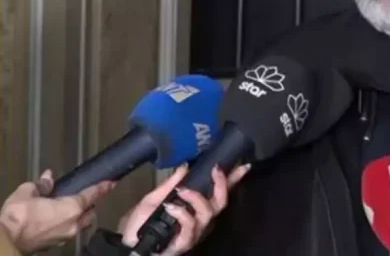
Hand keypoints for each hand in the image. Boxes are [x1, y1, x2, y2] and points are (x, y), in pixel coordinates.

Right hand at [0, 170, 114, 253]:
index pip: (92, 195)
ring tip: (68, 208)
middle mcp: (74, 224)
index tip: (112, 182)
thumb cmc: (18, 215)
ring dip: (79, 217)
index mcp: (72, 208)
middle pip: (90, 213)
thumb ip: (41, 185)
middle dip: (90, 205)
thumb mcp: (27, 193)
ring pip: (80, 225)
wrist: (5, 243)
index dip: (103, 187)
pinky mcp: (55, 245)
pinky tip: (55, 220)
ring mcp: (65, 237)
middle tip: (84, 197)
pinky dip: (66, 225)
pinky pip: (67, 232)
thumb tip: (48, 178)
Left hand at [119, 163, 250, 255]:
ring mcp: (194, 232)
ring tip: (181, 190)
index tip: (242, 166)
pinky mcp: (184, 243)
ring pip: (207, 213)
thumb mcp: (155, 197)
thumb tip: (185, 166)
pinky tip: (171, 207)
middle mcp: (199, 219)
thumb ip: (171, 183)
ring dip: (196, 198)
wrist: (128, 242)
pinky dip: (182, 214)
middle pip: (221, 202)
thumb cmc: (141, 222)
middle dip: (222, 184)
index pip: (218, 192)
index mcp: (195, 207)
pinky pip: (190, 227)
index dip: (232, 180)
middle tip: (215, 170)